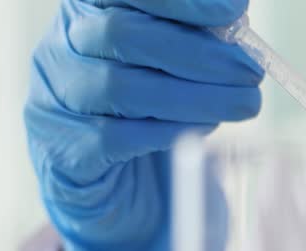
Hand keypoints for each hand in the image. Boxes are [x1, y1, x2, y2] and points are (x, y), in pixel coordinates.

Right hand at [26, 0, 261, 250]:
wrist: (110, 180)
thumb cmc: (145, 107)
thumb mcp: (168, 61)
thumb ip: (192, 36)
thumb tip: (235, 22)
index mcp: (88, 11)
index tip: (233, 12)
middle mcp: (61, 46)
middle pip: (121, 34)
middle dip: (199, 53)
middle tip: (251, 72)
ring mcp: (55, 98)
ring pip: (121, 89)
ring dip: (194, 97)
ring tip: (241, 105)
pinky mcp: (63, 149)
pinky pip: (116, 137)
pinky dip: (169, 132)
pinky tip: (204, 129)